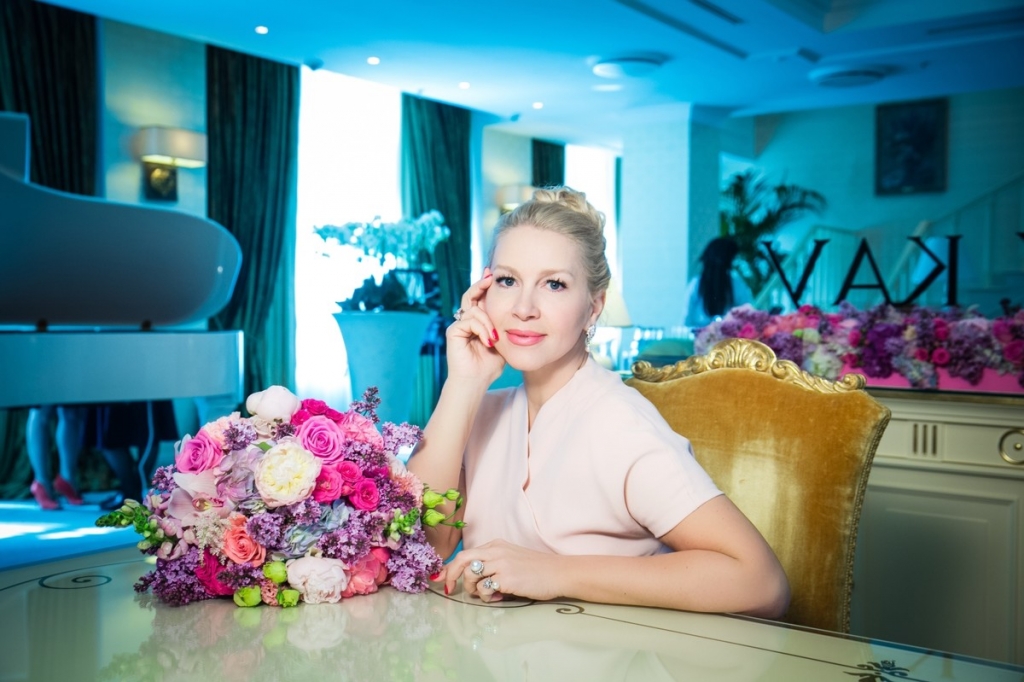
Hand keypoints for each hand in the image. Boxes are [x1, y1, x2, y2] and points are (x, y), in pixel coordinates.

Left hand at [439, 539, 564, 602]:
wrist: (558, 572)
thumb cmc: (537, 569)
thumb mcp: (512, 558)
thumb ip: (492, 563)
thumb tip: (471, 579)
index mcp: (496, 545)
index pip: (465, 554)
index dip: (450, 568)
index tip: (442, 580)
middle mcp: (496, 551)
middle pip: (462, 560)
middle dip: (451, 576)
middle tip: (450, 589)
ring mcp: (500, 564)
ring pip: (471, 576)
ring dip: (474, 590)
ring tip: (489, 594)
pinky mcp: (506, 578)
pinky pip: (484, 589)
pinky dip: (487, 597)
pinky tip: (499, 597)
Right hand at [446, 268, 505, 384]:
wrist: (476, 382)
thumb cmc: (489, 366)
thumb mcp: (501, 342)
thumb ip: (503, 327)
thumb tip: (516, 313)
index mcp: (476, 322)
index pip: (479, 299)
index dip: (485, 287)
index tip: (493, 275)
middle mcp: (465, 321)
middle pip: (471, 296)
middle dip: (481, 285)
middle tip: (490, 277)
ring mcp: (458, 326)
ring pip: (474, 309)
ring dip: (488, 322)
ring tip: (494, 339)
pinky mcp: (453, 332)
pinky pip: (469, 320)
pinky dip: (482, 329)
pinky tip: (489, 341)